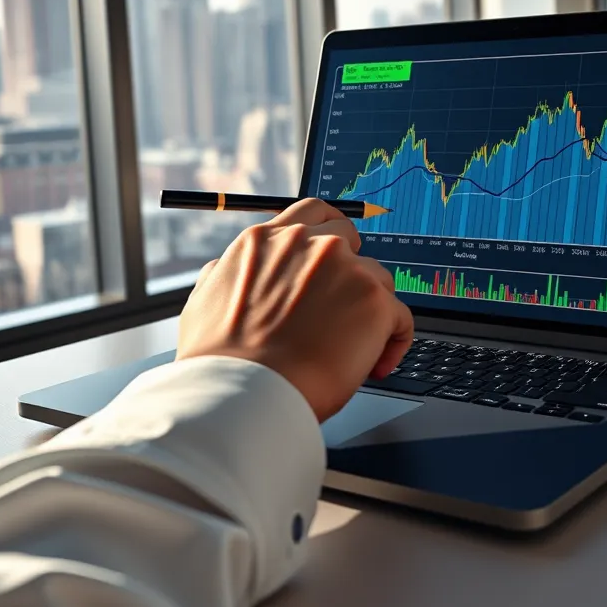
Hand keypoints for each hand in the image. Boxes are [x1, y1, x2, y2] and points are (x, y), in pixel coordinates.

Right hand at [176, 199, 413, 421]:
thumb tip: (226, 268)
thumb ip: (227, 273)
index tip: (338, 248)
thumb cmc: (220, 361)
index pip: (311, 212)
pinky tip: (376, 365)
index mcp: (265, 240)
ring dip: (369, 310)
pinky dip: (394, 341)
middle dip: (351, 270)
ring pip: (377, 279)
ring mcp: (344, 268)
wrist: (241, 394)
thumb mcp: (205, 299)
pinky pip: (401, 317)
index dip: (329, 229)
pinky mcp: (373, 301)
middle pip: (350, 239)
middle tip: (343, 307)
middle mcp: (307, 243)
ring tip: (353, 349)